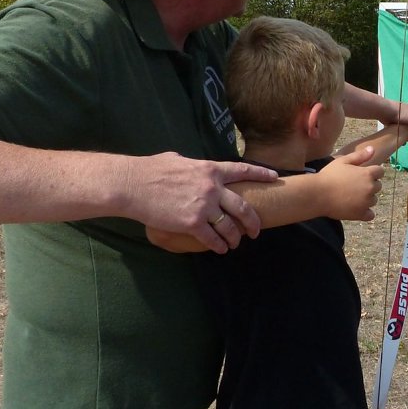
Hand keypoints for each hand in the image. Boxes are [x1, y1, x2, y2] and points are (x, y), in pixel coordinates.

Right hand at [123, 152, 275, 253]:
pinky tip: (221, 249)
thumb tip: (192, 165)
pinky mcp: (192, 223)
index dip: (261, 174)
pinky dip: (218, 245)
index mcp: (210, 170)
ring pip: (230, 226)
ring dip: (235, 237)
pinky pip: (212, 238)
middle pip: (243, 207)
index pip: (243, 171)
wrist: (133, 185)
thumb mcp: (178, 160)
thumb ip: (193, 165)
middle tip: (256, 230)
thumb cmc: (151, 170)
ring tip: (236, 243)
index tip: (274, 178)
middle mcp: (212, 188)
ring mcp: (204, 206)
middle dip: (253, 221)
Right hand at [316, 147, 384, 220]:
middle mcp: (370, 188)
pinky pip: (370, 214)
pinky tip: (355, 208)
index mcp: (367, 173)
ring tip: (351, 196)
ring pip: (373, 200)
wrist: (317, 194)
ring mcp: (366, 202)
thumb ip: (360, 155)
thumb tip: (373, 149)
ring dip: (366, 198)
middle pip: (378, 186)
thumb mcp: (343, 161)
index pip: (380, 172)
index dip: (371, 172)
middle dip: (369, 185)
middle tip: (353, 185)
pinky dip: (365, 212)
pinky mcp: (360, 214)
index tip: (360, 174)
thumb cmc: (329, 175)